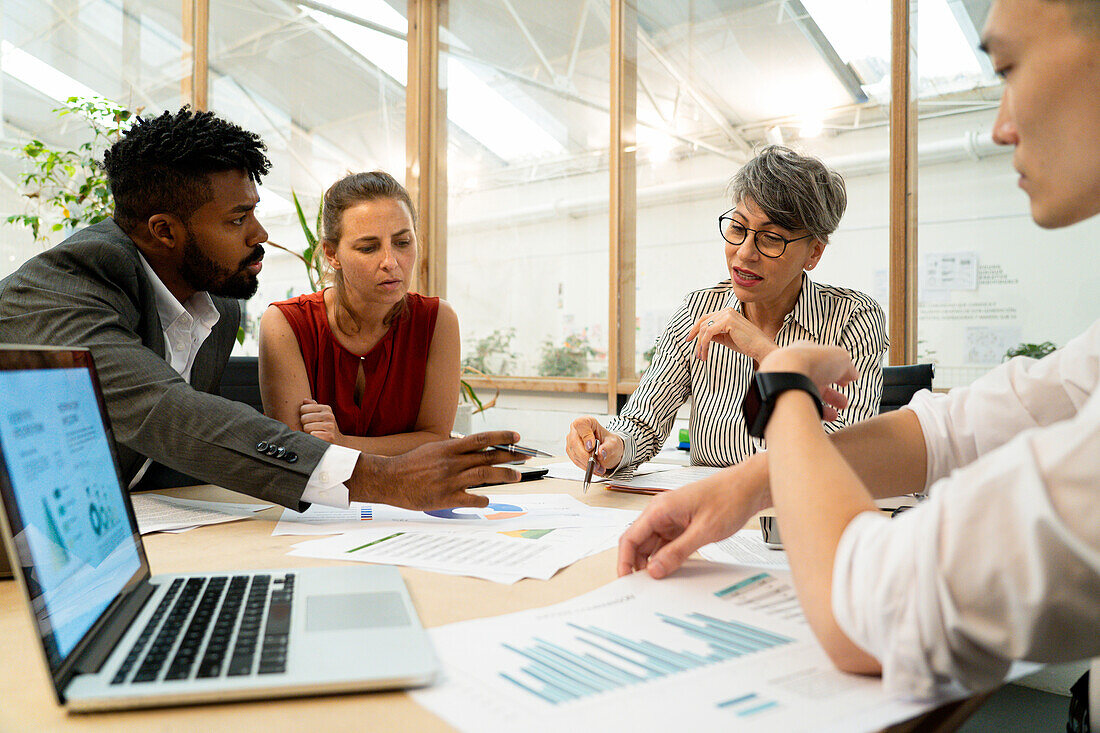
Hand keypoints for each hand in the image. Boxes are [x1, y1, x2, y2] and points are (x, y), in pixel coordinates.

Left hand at [299, 399, 343, 443]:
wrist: (329, 443)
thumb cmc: (320, 428)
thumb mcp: (317, 415)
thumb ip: (311, 406)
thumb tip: (305, 400)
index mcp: (326, 408)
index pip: (303, 408)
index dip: (303, 416)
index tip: (310, 421)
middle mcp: (329, 416)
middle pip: (304, 418)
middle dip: (305, 424)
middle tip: (312, 428)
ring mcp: (330, 426)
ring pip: (306, 427)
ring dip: (307, 432)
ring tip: (314, 433)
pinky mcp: (329, 437)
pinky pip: (312, 435)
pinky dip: (312, 438)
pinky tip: (316, 439)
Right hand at [348, 430, 523, 509]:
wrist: (389, 480)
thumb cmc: (411, 465)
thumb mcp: (433, 449)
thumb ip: (454, 450)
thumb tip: (475, 450)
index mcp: (449, 448)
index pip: (481, 440)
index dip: (501, 437)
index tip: (516, 437)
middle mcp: (452, 462)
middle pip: (488, 458)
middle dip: (510, 457)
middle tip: (525, 457)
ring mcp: (450, 480)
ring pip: (484, 476)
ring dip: (503, 476)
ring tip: (516, 476)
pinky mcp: (445, 498)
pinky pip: (471, 499)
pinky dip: (482, 500)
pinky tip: (487, 500)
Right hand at [565, 416, 623, 475]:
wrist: (607, 448)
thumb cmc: (608, 442)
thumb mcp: (614, 443)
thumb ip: (608, 447)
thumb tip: (601, 453)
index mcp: (587, 422)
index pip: (580, 425)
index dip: (585, 436)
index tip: (591, 447)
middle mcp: (576, 430)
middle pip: (574, 442)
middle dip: (585, 456)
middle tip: (596, 464)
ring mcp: (571, 440)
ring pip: (574, 453)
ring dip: (586, 463)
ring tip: (598, 468)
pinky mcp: (571, 451)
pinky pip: (575, 460)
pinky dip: (584, 466)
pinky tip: (593, 468)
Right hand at [617, 459, 768, 577]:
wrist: (748, 487)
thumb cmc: (728, 499)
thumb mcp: (704, 531)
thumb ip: (677, 552)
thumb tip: (655, 570)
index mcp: (660, 509)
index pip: (630, 537)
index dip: (624, 560)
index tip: (626, 579)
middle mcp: (661, 512)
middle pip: (638, 542)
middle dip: (637, 564)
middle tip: (642, 587)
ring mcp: (671, 518)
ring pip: (652, 544)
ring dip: (653, 562)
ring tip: (657, 581)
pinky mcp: (681, 524)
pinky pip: (666, 543)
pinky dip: (666, 557)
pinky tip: (671, 569)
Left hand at [686, 307, 775, 362]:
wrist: (760, 347)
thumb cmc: (746, 344)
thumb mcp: (726, 338)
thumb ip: (715, 334)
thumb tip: (702, 336)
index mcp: (727, 312)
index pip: (706, 318)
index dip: (695, 329)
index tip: (689, 339)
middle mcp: (726, 311)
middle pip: (703, 323)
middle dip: (696, 339)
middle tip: (696, 353)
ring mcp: (727, 314)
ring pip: (705, 329)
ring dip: (700, 344)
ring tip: (702, 356)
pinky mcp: (728, 321)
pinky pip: (709, 332)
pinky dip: (704, 344)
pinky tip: (705, 353)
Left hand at [758, 343, 858, 420]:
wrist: (784, 378)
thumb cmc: (813, 363)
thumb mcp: (840, 358)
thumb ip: (848, 367)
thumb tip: (853, 375)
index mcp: (803, 353)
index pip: (821, 363)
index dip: (837, 372)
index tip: (847, 382)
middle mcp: (792, 369)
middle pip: (814, 383)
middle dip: (832, 395)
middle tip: (844, 404)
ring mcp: (785, 385)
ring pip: (806, 398)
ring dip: (824, 407)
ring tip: (835, 415)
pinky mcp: (780, 402)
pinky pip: (798, 410)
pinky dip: (812, 414)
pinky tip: (823, 418)